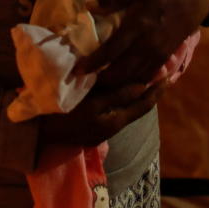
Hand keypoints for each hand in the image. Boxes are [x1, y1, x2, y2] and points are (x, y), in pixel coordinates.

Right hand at [38, 81, 165, 147]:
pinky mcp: (92, 128)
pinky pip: (114, 111)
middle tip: (164, 74)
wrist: (38, 132)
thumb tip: (142, 86)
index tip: (170, 75)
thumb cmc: (63, 114)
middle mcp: (113, 128)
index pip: (143, 104)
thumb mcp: (91, 103)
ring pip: (126, 109)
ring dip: (137, 95)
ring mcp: (102, 130)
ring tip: (147, 79)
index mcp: (115, 121)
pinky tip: (122, 90)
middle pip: (138, 108)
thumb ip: (117, 94)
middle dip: (151, 92)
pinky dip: (123, 99)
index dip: (158, 90)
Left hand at [74, 0, 208, 85]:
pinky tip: (122, 84)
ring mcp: (158, 54)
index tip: (77, 71)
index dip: (93, 63)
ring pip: (134, 77)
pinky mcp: (166, 57)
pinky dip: (134, 83)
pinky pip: (148, 76)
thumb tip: (90, 7)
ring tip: (100, 87)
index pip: (111, 50)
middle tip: (85, 84)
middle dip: (103, 80)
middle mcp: (148, 45)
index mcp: (138, 26)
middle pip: (121, 71)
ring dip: (117, 84)